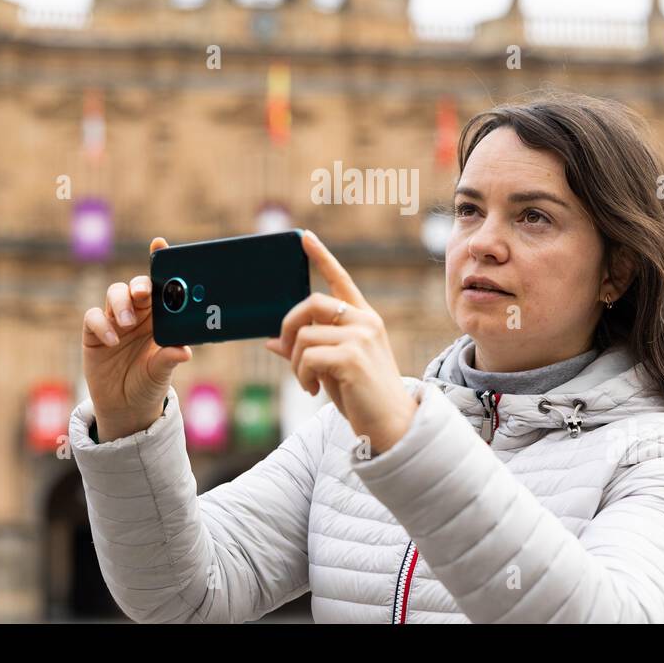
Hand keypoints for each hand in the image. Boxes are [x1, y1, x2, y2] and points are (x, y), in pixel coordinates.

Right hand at [82, 236, 192, 440]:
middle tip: (144, 295)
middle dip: (140, 285)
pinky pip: (93, 317)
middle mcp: (137, 313)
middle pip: (136, 285)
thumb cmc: (149, 382)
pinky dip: (102, 324)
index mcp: (159, 316)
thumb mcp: (162, 372)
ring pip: (114, 294)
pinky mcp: (94, 333)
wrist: (125, 406)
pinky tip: (111, 339)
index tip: (160, 244)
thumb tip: (184, 351)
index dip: (159, 261)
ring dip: (121, 303)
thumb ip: (169, 358)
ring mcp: (114, 320)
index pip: (160, 284)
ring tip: (127, 323)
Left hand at [264, 230, 417, 453]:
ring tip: (306, 382)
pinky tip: (312, 389)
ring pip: (304, 335)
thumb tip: (272, 341)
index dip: (321, 257)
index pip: (340, 280)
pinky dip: (301, 375)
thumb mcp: (332, 369)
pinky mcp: (352, 357)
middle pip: (311, 303)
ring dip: (294, 362)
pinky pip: (307, 357)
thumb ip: (308, 350)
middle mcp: (365, 322)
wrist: (391, 425)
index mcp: (364, 320)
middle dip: (288, 325)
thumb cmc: (363, 398)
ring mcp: (360, 337)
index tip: (304, 237)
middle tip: (287, 351)